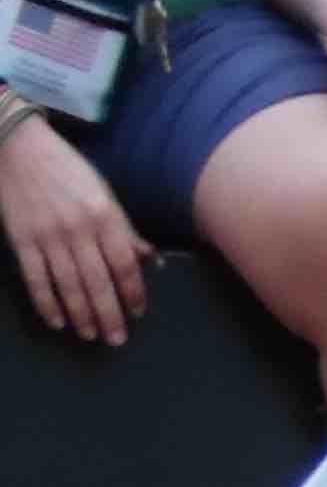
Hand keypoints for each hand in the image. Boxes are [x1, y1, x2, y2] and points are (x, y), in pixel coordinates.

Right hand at [2, 108, 145, 345]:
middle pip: (98, 281)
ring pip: (68, 285)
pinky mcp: (21, 239)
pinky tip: (57, 321)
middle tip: (117, 339)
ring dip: (81, 314)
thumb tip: (149, 257)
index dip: (133, 292)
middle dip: (109, 314)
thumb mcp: (103, 193)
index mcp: (104, 216)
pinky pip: (36, 278)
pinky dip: (47, 303)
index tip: (138, 312)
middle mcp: (78, 229)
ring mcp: (47, 236)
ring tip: (91, 335)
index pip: (124, 264)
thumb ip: (123, 228)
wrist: (17, 147)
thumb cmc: (67, 170)